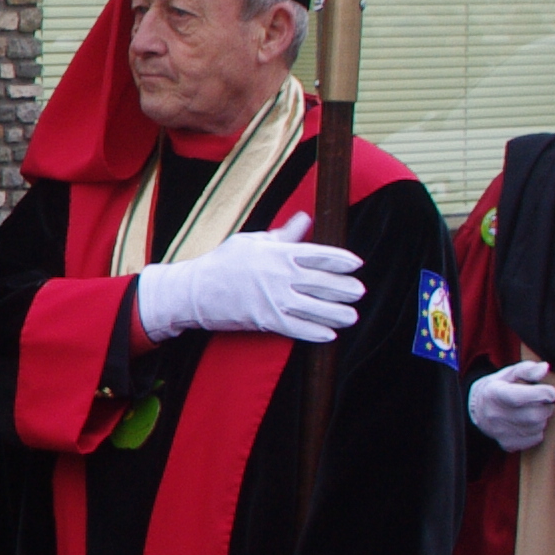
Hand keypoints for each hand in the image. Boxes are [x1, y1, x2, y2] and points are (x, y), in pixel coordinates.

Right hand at [132, 213, 360, 343]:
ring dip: (338, 314)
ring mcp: (274, 300)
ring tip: (352, 316)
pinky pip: (298, 328)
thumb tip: (305, 219)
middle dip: (345, 288)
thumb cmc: (223, 262)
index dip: (341, 260)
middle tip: (359, 292)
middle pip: (323, 282)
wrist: (195, 290)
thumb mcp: (252, 241)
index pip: (319, 254)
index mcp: (278, 253)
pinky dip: (316, 333)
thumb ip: (283, 234)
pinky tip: (329, 335)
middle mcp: (280, 276)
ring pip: (316, 309)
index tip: (356, 264)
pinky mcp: (267, 321)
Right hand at [466, 358, 554, 452]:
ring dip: (542, 419)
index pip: (519, 397)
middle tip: (542, 401)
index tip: (551, 392)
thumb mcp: (509, 374)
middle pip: (533, 415)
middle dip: (545, 407)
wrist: (477, 409)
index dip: (541, 394)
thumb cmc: (497, 388)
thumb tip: (543, 368)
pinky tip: (529, 422)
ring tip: (533, 410)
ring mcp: (500, 432)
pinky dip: (538, 430)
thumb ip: (527, 369)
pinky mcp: (508, 444)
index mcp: (494, 393)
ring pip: (537, 427)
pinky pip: (535, 439)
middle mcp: (495, 414)